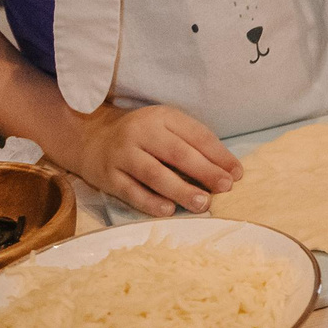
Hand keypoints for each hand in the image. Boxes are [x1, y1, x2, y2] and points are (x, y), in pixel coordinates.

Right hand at [64, 104, 239, 217]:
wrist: (90, 137)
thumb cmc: (141, 135)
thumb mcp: (166, 127)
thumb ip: (192, 143)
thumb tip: (225, 170)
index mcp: (162, 117)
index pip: (196, 135)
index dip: (218, 154)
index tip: (237, 173)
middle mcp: (141, 132)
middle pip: (177, 153)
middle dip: (204, 171)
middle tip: (225, 188)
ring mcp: (123, 154)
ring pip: (155, 174)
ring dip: (181, 190)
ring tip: (203, 203)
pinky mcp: (108, 176)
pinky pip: (131, 191)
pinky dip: (151, 202)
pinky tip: (168, 211)